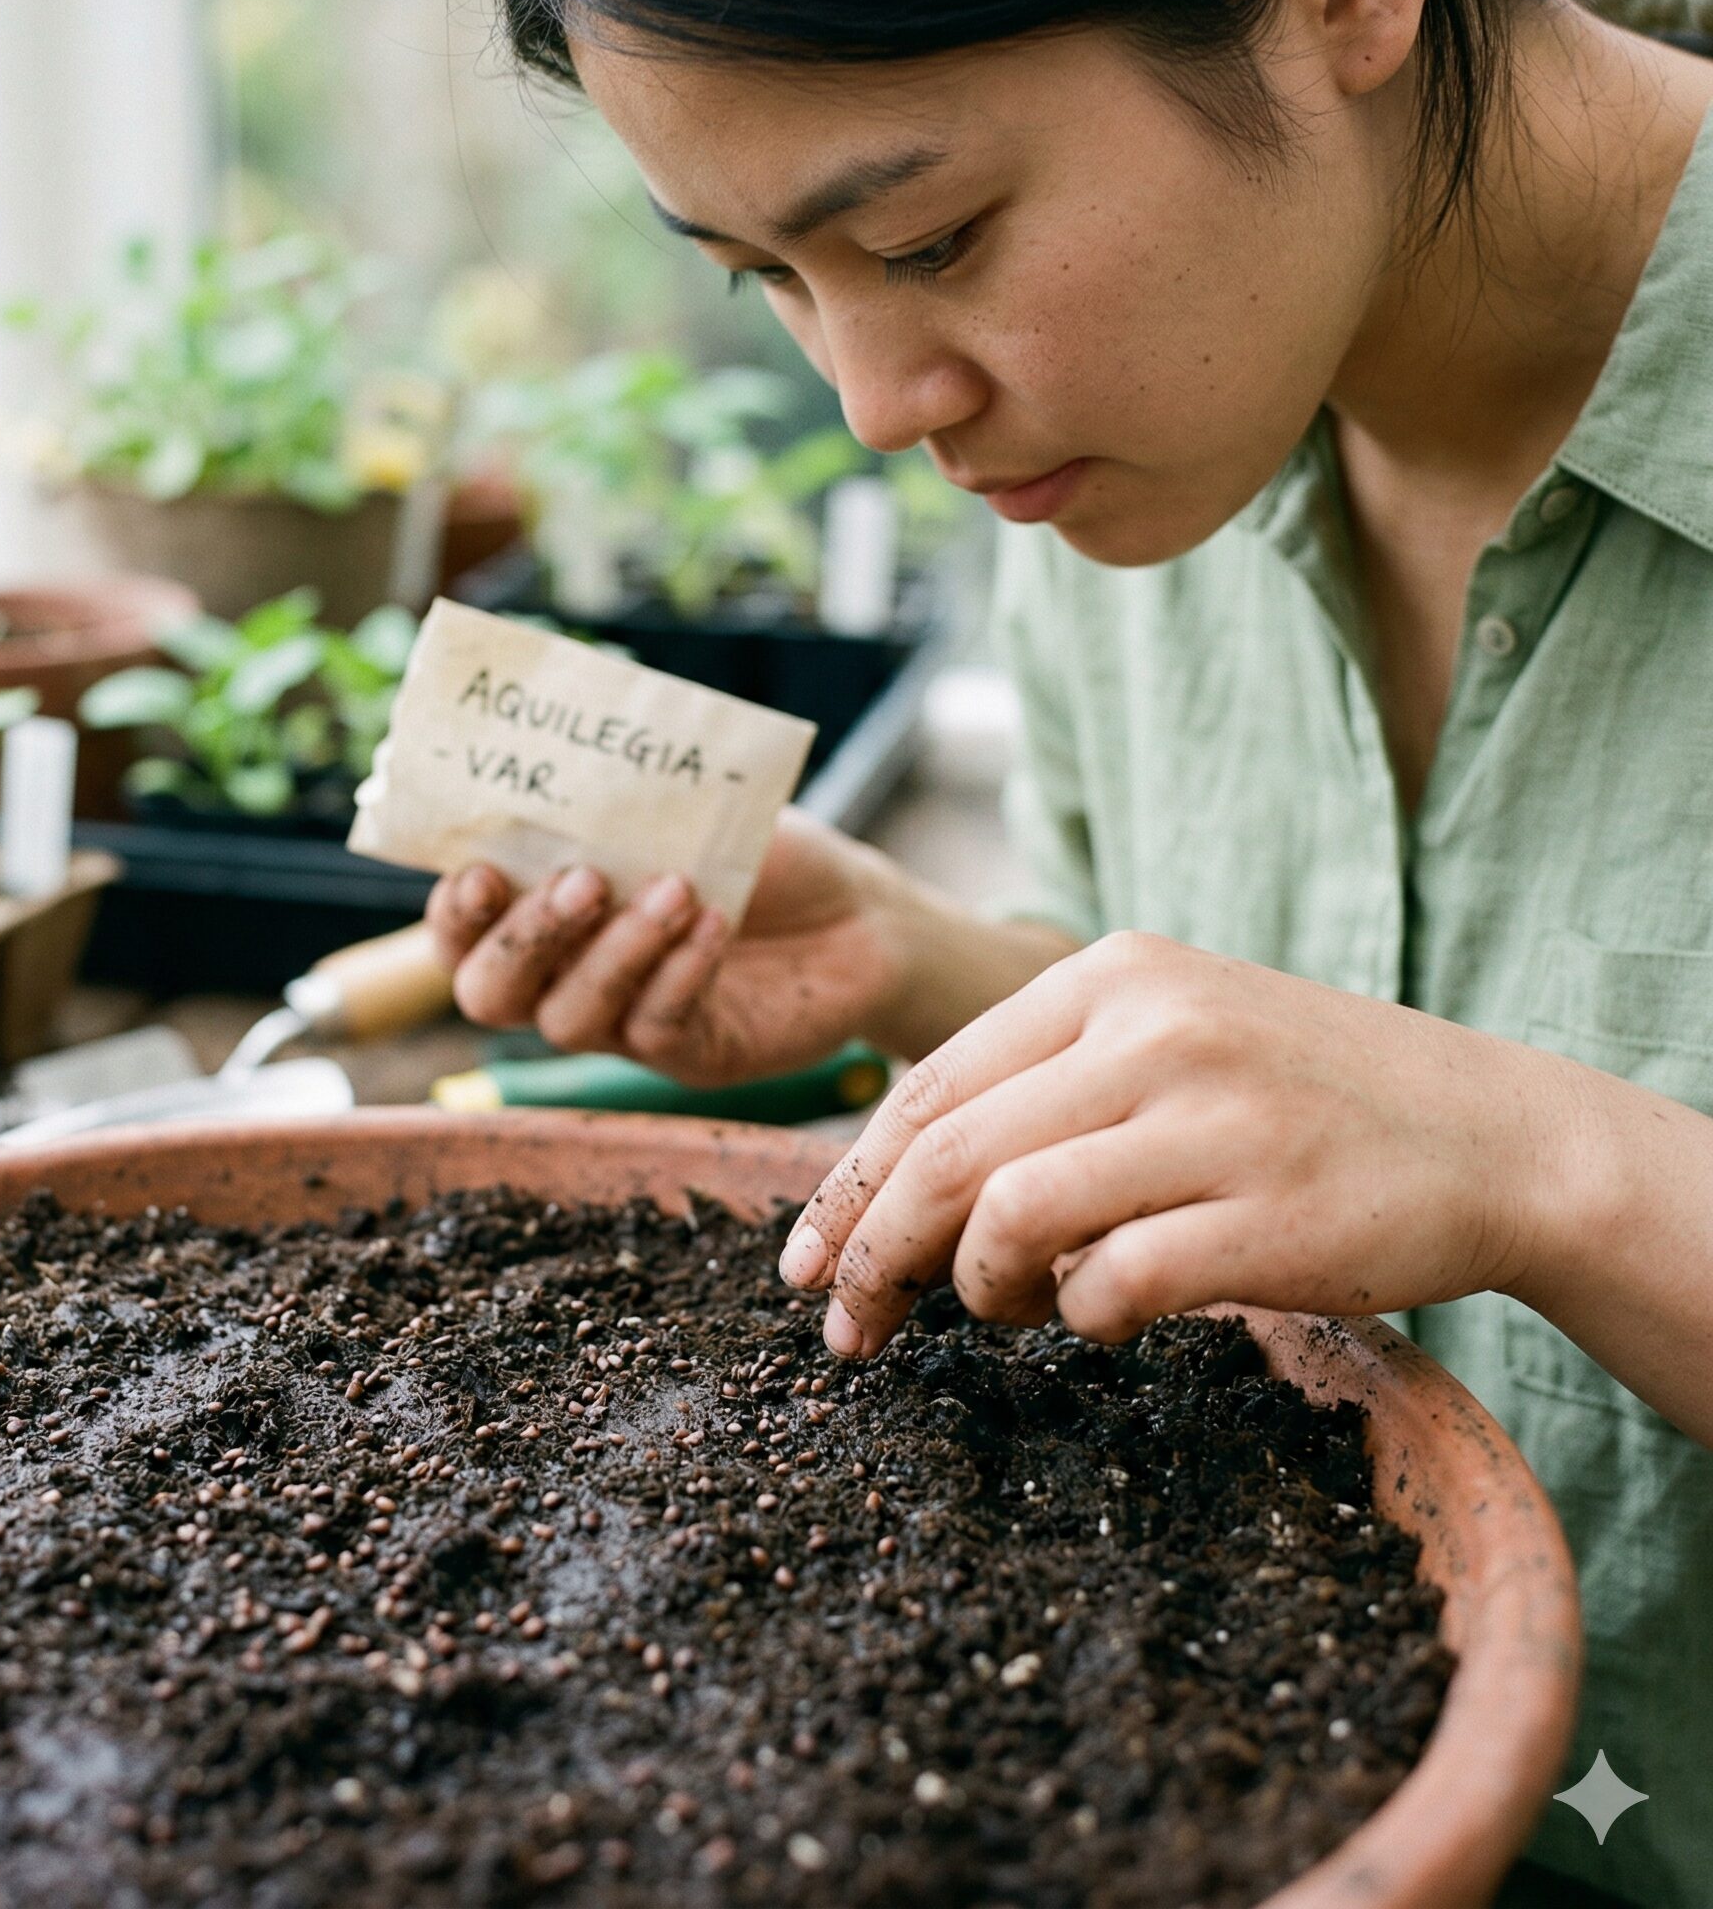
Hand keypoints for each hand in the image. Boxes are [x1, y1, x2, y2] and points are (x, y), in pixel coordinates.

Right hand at [424, 811, 914, 1086]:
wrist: (863, 913)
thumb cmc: (764, 858)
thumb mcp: (692, 814)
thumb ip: (626, 806)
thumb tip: (565, 764)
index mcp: (551, 915)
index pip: (464, 936)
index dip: (455, 915)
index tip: (483, 869)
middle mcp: (572, 978)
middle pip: (491, 996)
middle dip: (523, 938)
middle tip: (581, 881)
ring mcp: (628, 1025)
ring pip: (570, 1020)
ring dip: (613, 952)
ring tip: (673, 889)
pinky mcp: (695, 1055)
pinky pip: (660, 1030)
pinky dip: (680, 973)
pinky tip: (716, 923)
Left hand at [779, 930, 1580, 1359]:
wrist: (1493, 1133)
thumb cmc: (1304, 1096)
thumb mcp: (1173, 1036)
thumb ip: (1048, 1086)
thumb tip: (897, 1195)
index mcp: (1112, 975)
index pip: (930, 1085)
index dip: (848, 1181)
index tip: (808, 1258)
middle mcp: (1153, 1030)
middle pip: (945, 1154)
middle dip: (872, 1252)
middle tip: (847, 1326)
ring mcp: (1212, 1119)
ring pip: (1009, 1216)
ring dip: (980, 1287)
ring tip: (1009, 1308)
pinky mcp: (1266, 1214)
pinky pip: (1112, 1284)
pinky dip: (1082, 1318)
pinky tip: (1103, 1316)